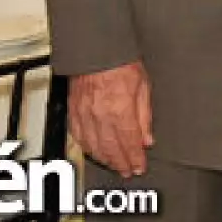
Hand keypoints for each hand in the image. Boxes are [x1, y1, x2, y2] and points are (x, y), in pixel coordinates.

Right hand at [69, 61, 153, 178]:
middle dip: (121, 163)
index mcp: (120, 111)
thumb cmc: (120, 63)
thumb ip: (145, 116)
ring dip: (105, 159)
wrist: (96, 50)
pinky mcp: (74, 111)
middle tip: (128, 171)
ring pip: (94, 146)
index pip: (130, 144)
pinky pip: (79, 137)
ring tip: (114, 165)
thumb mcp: (143, 87)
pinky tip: (94, 151)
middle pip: (111, 149)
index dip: (135, 159)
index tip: (139, 167)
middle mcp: (101, 117)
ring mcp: (85, 115)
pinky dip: (87, 148)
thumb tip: (147, 138)